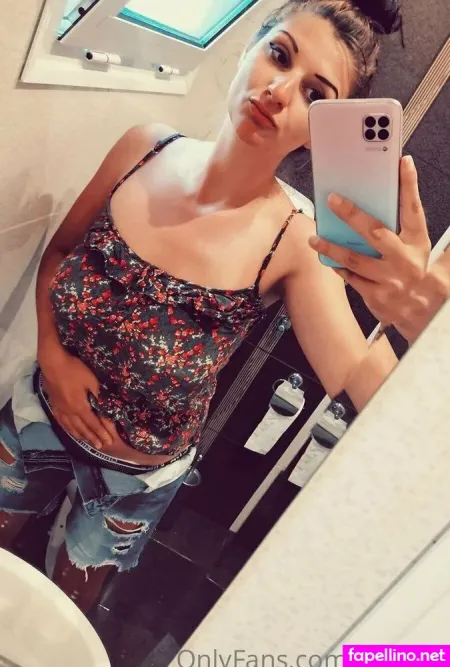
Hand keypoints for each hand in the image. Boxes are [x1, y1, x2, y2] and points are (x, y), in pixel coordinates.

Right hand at [39, 346, 115, 449]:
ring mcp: (60, 410)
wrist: (53, 364)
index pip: (93, 424)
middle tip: (101, 447)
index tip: (109, 441)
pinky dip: (68, 430)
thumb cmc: (75, 370)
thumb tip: (107, 408)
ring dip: (81, 436)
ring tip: (88, 443)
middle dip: (93, 438)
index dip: (102, 433)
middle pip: (83, 429)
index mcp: (80, 406)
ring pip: (72, 428)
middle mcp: (70, 412)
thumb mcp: (91, 381)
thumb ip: (99, 395)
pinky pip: (61, 423)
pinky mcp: (54, 406)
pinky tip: (71, 432)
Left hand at [308, 155, 448, 342]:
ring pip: (356, 259)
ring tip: (315, 237)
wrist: (420, 310)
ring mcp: (389, 279)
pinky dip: (338, 267)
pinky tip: (326, 258)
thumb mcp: (421, 246)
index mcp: (417, 242)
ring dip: (333, 247)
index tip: (402, 161)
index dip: (410, 184)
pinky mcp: (375, 295)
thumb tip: (399, 192)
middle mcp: (404, 259)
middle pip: (376, 232)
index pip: (414, 209)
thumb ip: (409, 223)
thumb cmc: (415, 270)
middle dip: (353, 214)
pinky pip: (351, 278)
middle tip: (333, 200)